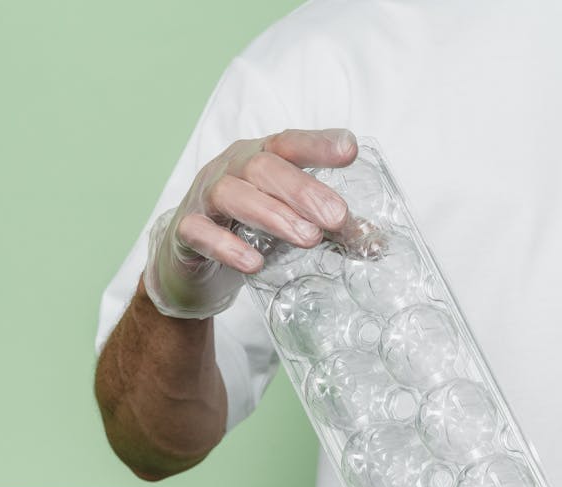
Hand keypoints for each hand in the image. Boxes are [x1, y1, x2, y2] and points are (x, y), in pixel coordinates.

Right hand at [143, 128, 356, 318]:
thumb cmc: (244, 234)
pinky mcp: (185, 232)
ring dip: (273, 215)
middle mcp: (230, 170)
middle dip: (304, 191)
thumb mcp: (287, 226)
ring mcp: (204, 199)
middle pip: (264, 167)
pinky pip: (201, 233)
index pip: (289, 144)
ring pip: (233, 194)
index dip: (317, 144)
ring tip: (308, 240)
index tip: (350, 151)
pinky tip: (253, 263)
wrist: (187, 268)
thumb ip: (326, 229)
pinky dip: (227, 246)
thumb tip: (376, 243)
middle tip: (337, 217)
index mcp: (258, 160)